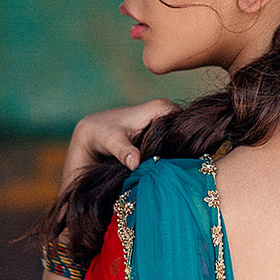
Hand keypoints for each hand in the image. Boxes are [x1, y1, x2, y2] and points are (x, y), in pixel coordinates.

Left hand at [63, 99, 178, 181]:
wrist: (94, 134)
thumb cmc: (102, 133)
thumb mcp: (112, 142)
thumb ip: (124, 151)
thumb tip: (135, 163)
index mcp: (161, 107)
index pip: (185, 125)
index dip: (182, 142)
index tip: (173, 161)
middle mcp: (168, 113)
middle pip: (184, 135)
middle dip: (179, 152)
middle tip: (171, 170)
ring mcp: (166, 124)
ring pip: (179, 142)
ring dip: (174, 157)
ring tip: (167, 171)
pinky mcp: (162, 135)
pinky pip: (172, 147)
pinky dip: (168, 158)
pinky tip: (163, 170)